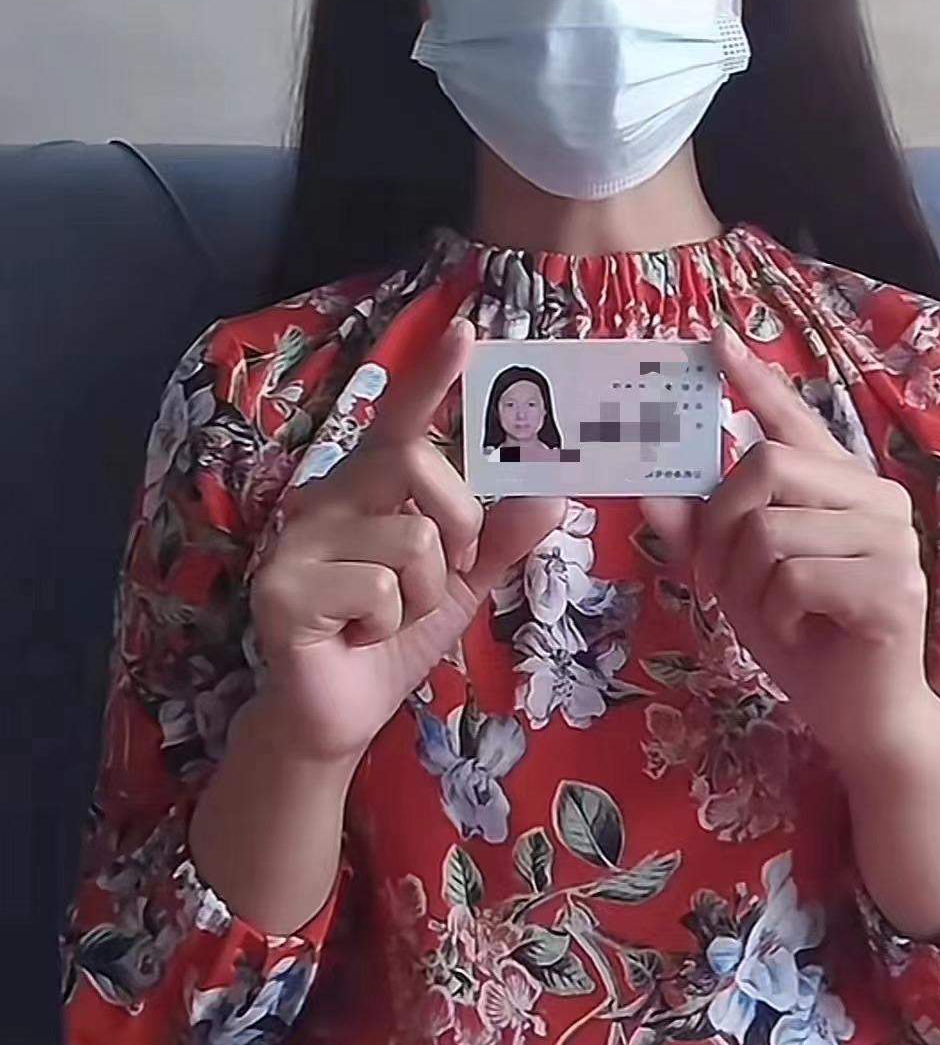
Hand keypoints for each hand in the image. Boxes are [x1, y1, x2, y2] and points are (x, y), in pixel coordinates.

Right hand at [249, 316, 564, 765]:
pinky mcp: (282, 587)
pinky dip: (386, 624)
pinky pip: (376, 590)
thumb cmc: (393, 638)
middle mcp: (327, 497)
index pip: (403, 419)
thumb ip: (501, 537)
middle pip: (415, 462)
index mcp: (368, 486)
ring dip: (422, 595)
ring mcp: (297, 539)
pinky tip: (355, 638)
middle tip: (451, 570)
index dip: (433, 374)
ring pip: (409, 539)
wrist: (338, 715)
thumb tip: (552, 491)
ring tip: (385, 619)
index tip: (469, 330)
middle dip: (459, 521)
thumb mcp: (462, 584)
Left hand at [641, 323, 934, 764]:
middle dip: (722, 524)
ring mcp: (892, 540)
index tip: (713, 339)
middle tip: (722, 575)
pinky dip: (778, 612)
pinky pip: (795, 577)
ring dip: (748, 581)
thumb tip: (647, 486)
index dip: (752, 379)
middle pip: (766, 465)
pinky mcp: (894, 587)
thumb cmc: (804, 638)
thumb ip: (698, 532)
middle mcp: (876, 499)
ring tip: (773, 612)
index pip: (794, 418)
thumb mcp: (737, 578)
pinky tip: (804, 631)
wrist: (861, 717)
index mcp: (842, 486)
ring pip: (771, 528)